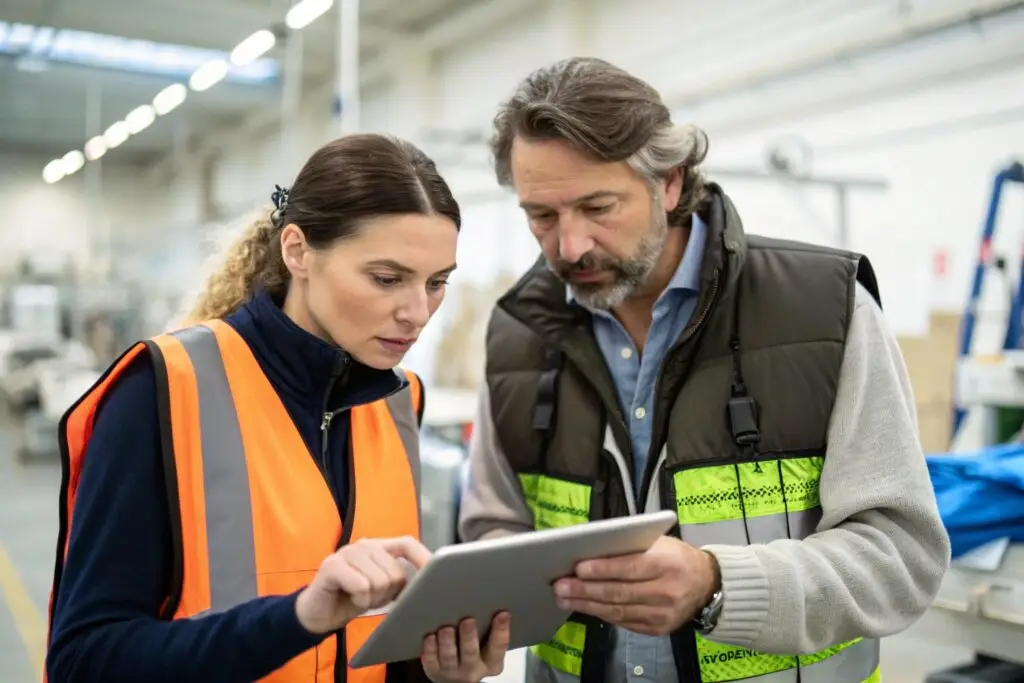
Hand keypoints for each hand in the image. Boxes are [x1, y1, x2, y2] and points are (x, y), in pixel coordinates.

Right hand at [295, 536, 431, 634]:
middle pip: (395, 572)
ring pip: (379, 581)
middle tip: (371, 597)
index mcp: (380, 547)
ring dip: (372, 599)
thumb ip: (400, 580)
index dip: (423, 559)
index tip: (436, 577)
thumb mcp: (383, 590)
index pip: (407, 544)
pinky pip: (361, 586)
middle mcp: (365, 544)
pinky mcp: (332, 565)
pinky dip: (360, 600)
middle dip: (387, 594)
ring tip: (360, 598)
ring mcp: (348, 552)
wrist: (319, 613)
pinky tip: (351, 599)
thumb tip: (429, 581)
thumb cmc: (354, 598)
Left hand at [421, 612, 510, 682]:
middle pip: (471, 653)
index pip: (499, 646)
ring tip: (446, 628)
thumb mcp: (487, 646)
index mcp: (491, 662)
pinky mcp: (434, 671)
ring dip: (447, 642)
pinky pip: (431, 661)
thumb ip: (488, 626)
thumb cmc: (474, 653)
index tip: (503, 613)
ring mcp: (452, 671)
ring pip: (449, 657)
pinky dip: (430, 649)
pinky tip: (430, 636)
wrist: (456, 678)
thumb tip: (492, 597)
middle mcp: (473, 668)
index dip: (502, 630)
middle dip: (469, 636)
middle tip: (468, 620)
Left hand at [552, 536, 719, 635]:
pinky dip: (601, 614)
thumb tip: (592, 548)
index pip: (630, 568)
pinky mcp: (657, 628)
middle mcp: (666, 591)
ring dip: (587, 605)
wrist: (706, 584)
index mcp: (667, 564)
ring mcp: (662, 614)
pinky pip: (623, 622)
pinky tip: (584, 607)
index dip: (603, 569)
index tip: (579, 568)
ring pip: (618, 611)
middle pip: (619, 592)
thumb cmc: (676, 557)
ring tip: (565, 598)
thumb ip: (631, 546)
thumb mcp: (660, 543)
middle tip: (560, 586)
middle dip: (586, 590)